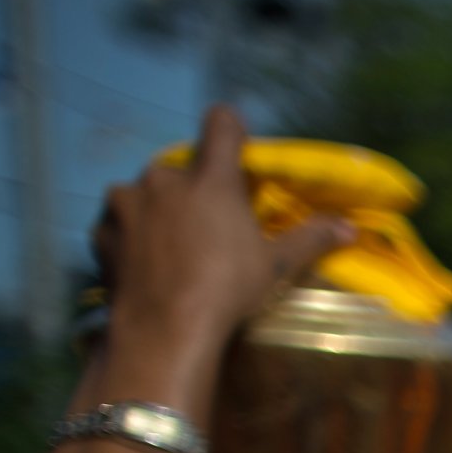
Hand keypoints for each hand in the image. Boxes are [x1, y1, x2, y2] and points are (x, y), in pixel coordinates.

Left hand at [89, 106, 348, 384]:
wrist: (164, 328)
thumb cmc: (227, 290)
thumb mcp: (275, 266)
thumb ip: (310, 239)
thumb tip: (350, 229)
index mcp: (211, 179)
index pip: (221, 124)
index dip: (231, 130)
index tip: (237, 150)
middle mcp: (164, 178)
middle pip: (183, 169)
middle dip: (192, 191)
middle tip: (207, 228)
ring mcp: (126, 200)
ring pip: (145, 194)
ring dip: (157, 211)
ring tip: (170, 249)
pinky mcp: (101, 228)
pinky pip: (119, 222)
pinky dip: (131, 236)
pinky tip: (145, 264)